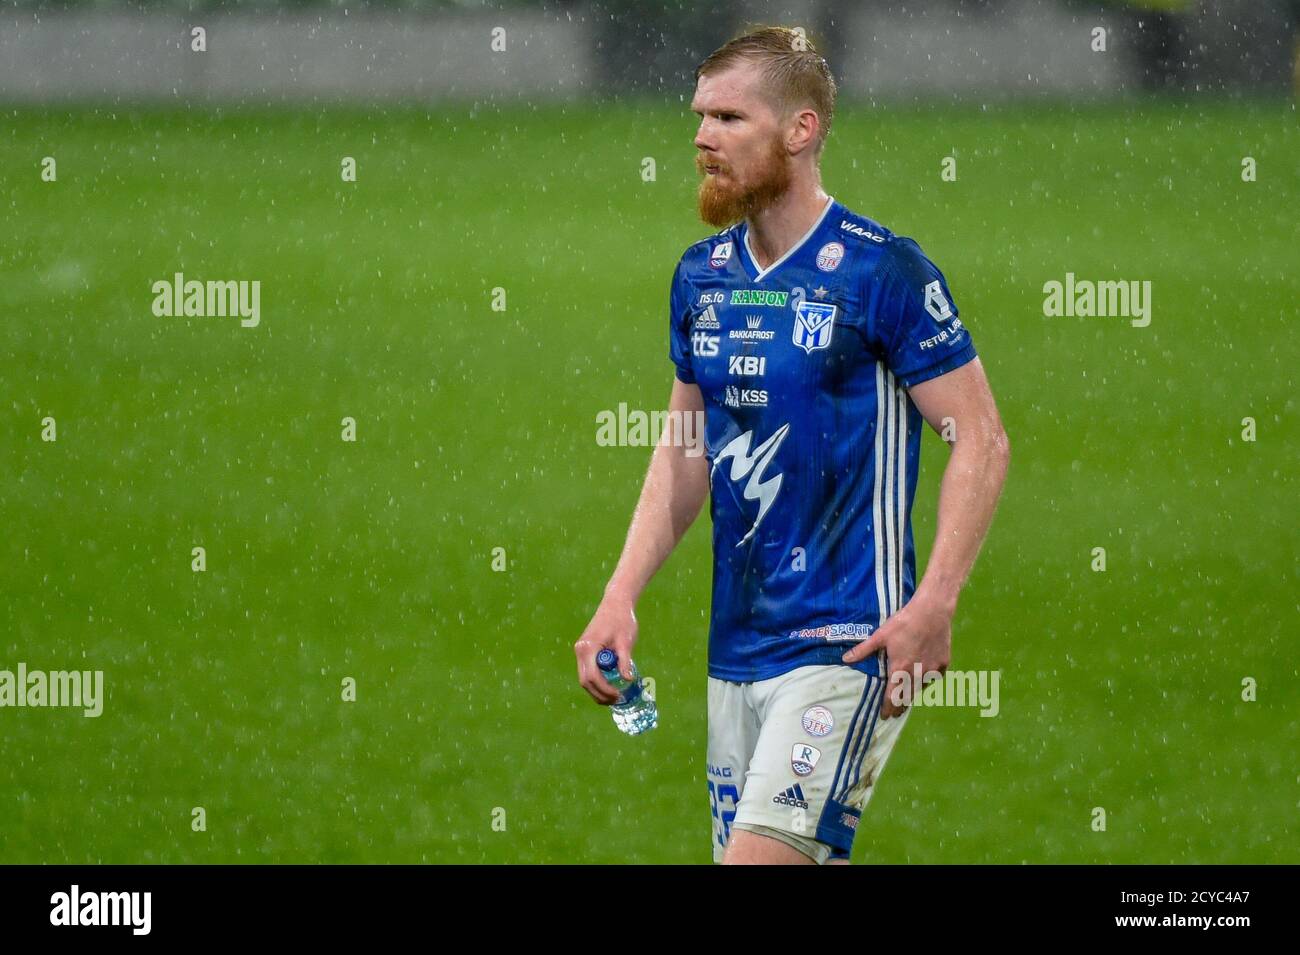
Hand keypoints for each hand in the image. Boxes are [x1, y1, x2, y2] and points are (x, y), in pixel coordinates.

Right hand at [574, 595, 638, 705]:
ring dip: (597, 690)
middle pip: (585, 681)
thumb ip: (625, 661)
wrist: (615, 603)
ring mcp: (581, 650)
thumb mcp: (626, 641)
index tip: (618, 695)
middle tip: (616, 701)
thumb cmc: (622, 620)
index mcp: (588, 647)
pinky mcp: (585, 650)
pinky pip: (587, 671)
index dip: (604, 690)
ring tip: (613, 697)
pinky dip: (597, 681)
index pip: (592, 676)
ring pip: (584, 678)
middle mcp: (580, 650)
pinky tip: (609, 686)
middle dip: (599, 694)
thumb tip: (627, 680)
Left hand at [841, 596, 952, 718]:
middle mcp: (917, 674)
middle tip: (894, 713)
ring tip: (906, 699)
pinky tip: (922, 680)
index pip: (892, 696)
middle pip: (907, 698)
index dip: (888, 708)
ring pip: (921, 689)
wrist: (932, 612)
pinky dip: (926, 681)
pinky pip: (933, 678)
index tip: (884, 716)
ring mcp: (932, 670)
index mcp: (900, 669)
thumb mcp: (880, 635)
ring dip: (912, 695)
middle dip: (900, 707)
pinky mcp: (943, 664)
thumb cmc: (904, 622)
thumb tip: (845, 659)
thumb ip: (863, 650)